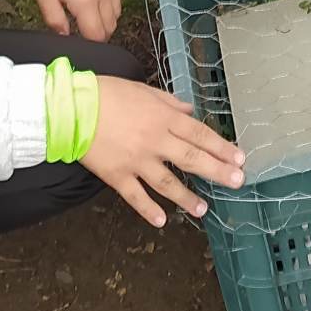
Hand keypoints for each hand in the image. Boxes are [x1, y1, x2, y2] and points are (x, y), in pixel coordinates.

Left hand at [30, 0, 123, 41]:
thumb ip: (53, 15)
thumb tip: (63, 34)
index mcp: (84, 0)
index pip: (97, 35)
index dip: (88, 43)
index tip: (78, 39)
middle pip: (109, 27)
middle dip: (97, 33)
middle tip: (81, 27)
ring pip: (117, 14)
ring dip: (104, 19)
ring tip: (87, 12)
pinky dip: (111, 4)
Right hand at [82, 77, 245, 227]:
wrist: (71, 107)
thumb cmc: (106, 93)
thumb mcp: (143, 90)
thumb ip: (169, 103)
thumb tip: (189, 111)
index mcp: (163, 118)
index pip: (200, 134)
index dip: (221, 147)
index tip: (239, 158)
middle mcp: (155, 141)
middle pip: (192, 158)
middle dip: (218, 171)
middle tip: (237, 182)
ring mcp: (136, 161)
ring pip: (168, 183)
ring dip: (187, 197)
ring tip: (203, 209)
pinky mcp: (117, 175)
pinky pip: (136, 196)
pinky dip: (149, 209)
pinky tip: (162, 220)